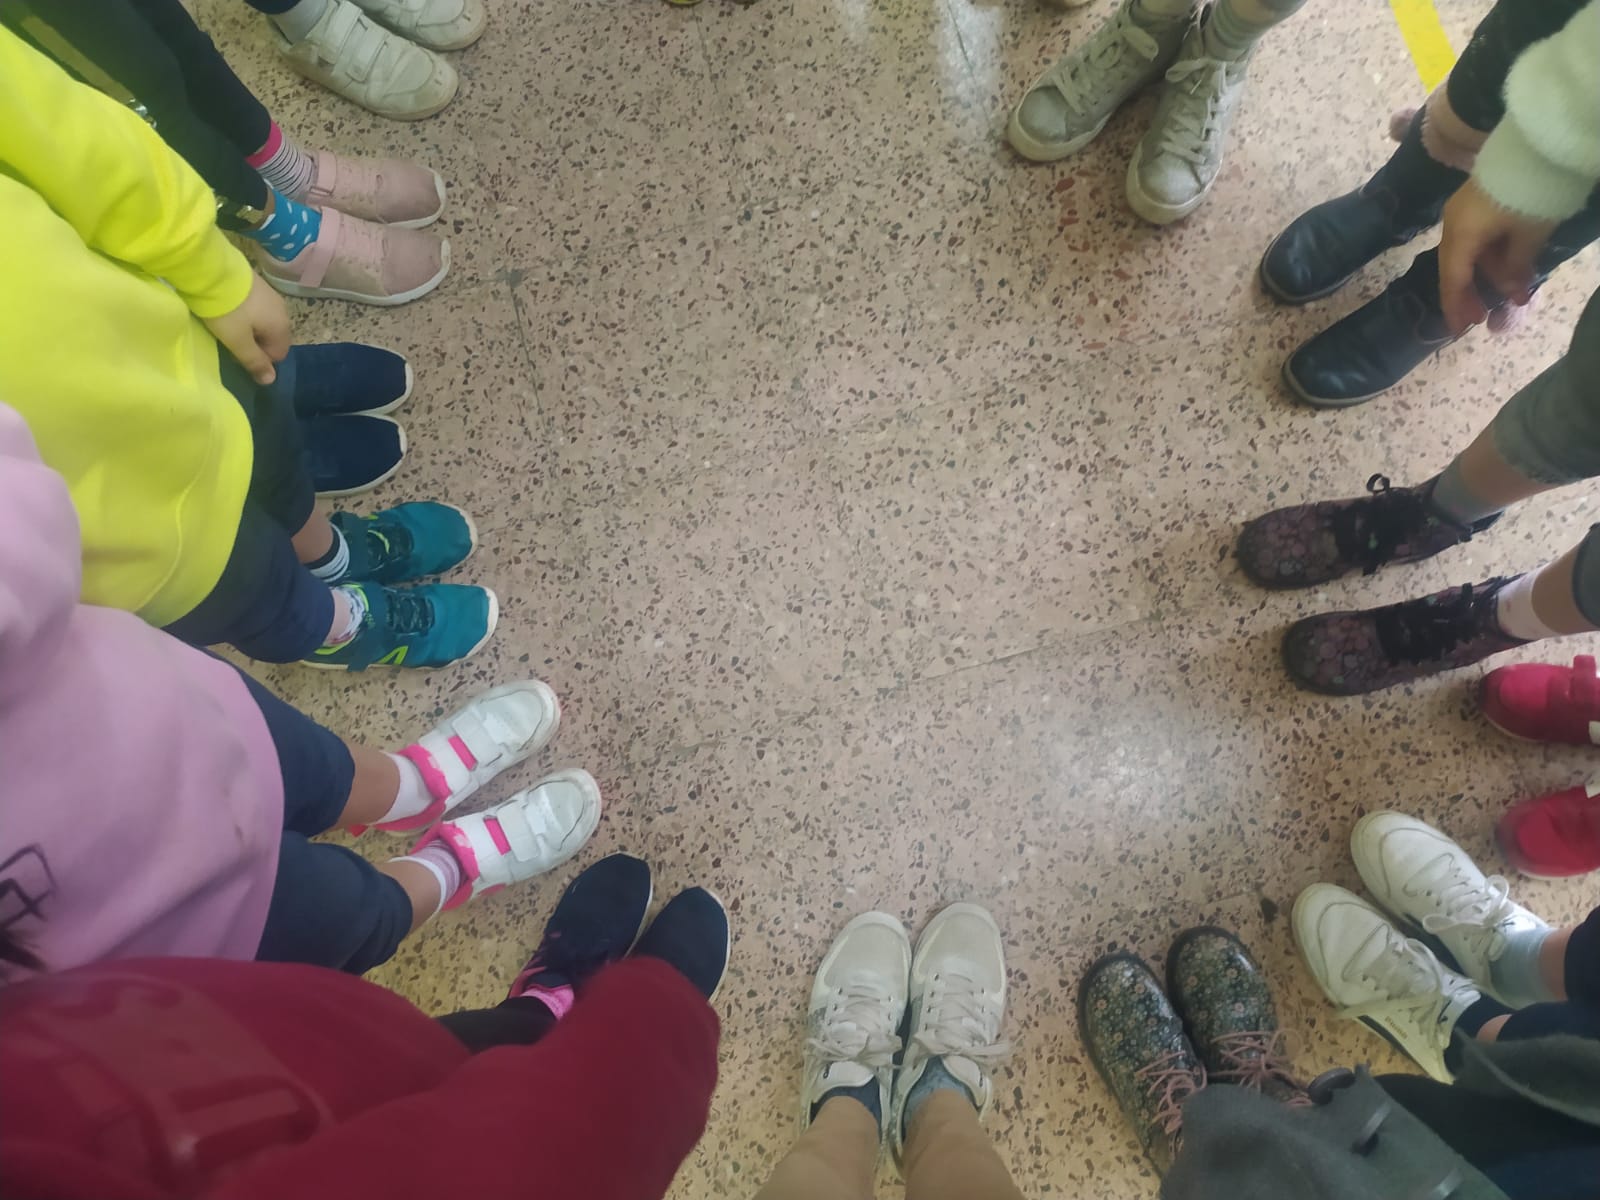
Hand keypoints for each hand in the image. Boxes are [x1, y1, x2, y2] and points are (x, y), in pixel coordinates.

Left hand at [204, 272, 290, 384]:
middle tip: (231, 340)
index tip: (238, 353)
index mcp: (282, 327)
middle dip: (254, 342)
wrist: (213, 270)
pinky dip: (244, 311)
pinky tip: (228, 308)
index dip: (259, 358)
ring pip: (263, 321)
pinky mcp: (257, 283)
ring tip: (227, 323)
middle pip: (272, 337)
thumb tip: (270, 380)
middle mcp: (282, 311)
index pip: (278, 354)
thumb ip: (254, 362)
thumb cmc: (228, 311)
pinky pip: (255, 306)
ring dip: (249, 326)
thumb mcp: (238, 342)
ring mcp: (271, 294)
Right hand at [1437, 179, 1556, 334]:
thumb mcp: (1529, 235)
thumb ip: (1515, 267)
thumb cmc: (1531, 195)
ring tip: (1508, 292)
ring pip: (1468, 251)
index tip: (1459, 331)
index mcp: (1461, 234)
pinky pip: (1476, 235)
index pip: (1453, 279)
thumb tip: (1511, 292)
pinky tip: (1508, 266)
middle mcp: (1454, 223)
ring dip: (1485, 274)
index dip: (1455, 307)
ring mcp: (1465, 209)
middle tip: (1481, 318)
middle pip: (1455, 266)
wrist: (1540, 145)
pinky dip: (1489, 254)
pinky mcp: (1478, 199)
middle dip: (1468, 294)